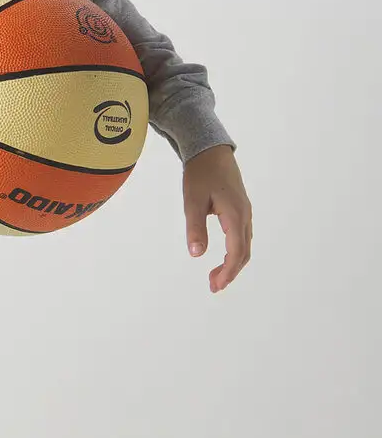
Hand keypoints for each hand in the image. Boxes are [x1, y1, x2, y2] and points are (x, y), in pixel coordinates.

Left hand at [182, 144, 251, 292]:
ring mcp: (244, 212)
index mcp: (235, 215)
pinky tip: (223, 257)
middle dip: (230, 272)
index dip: (227, 271)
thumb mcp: (192, 201)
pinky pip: (242, 236)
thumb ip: (195, 227)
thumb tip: (196, 254)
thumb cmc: (200, 174)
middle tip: (213, 286)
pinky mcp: (240, 210)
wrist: (210, 151)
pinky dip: (234, 252)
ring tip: (215, 277)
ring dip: (233, 263)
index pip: (236, 251)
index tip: (216, 285)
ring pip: (244, 245)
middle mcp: (245, 215)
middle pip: (244, 252)